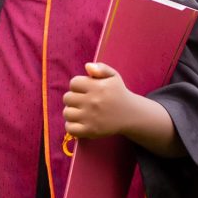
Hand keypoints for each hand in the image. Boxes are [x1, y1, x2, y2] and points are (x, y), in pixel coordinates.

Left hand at [63, 63, 186, 156]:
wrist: (130, 115)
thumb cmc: (118, 94)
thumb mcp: (113, 76)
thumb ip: (101, 68)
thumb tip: (87, 66)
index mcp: (98, 87)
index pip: (74, 83)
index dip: (77, 85)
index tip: (84, 90)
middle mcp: (93, 102)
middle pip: (67, 98)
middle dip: (73, 98)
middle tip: (82, 101)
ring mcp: (91, 117)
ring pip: (67, 113)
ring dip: (71, 111)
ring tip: (80, 111)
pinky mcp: (90, 130)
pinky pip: (70, 128)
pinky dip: (71, 126)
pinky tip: (79, 122)